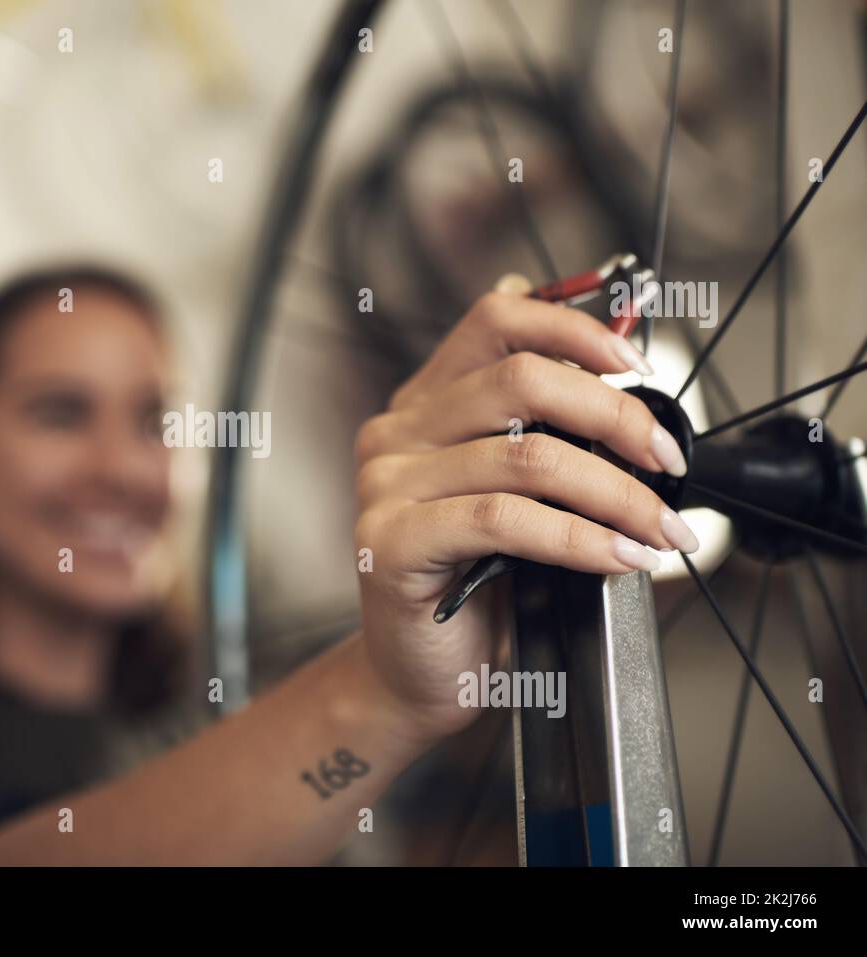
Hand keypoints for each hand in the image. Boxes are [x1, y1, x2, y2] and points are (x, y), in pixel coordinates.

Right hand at [354, 277, 696, 741]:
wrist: (422, 674)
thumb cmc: (475, 587)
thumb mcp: (516, 494)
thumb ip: (543, 435)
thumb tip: (619, 383)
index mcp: (426, 404)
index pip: (496, 321)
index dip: (574, 330)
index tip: (636, 365)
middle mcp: (397, 433)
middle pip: (521, 380)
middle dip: (615, 416)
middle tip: (667, 461)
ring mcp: (385, 485)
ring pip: (525, 457)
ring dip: (616, 493)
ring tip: (660, 529)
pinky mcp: (388, 541)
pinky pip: (502, 520)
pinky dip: (576, 538)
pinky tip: (617, 557)